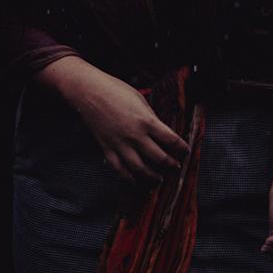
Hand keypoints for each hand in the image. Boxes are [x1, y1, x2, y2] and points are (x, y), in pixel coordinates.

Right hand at [63, 64, 189, 184]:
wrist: (87, 91)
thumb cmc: (114, 90)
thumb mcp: (140, 100)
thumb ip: (151, 118)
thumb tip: (161, 133)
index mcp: (146, 121)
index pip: (172, 141)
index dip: (182, 149)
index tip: (185, 152)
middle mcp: (135, 136)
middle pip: (160, 159)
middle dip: (172, 166)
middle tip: (176, 168)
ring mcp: (120, 144)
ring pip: (141, 170)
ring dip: (153, 178)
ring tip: (159, 179)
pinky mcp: (107, 149)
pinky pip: (120, 170)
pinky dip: (130, 179)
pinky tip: (137, 182)